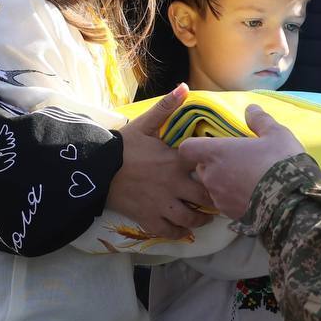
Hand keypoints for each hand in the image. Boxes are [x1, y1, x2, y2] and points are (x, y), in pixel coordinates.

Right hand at [107, 84, 211, 238]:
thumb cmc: (122, 146)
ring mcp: (161, 204)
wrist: (95, 168)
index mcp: (176, 161)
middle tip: (219, 200)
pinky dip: (178, 234)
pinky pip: (168, 232)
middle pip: (205, 198)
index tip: (225, 173)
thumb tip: (184, 87)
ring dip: (200, 219)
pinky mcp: (147, 218)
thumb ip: (167, 107)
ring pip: (189, 218)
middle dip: (214, 200)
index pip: (208, 168)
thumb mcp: (145, 124)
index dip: (219, 172)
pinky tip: (183, 231)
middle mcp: (173, 185)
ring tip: (205, 217)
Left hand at [178, 105, 305, 218]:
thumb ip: (259, 120)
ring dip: (223, 184)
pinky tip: (252, 196)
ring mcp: (219, 198)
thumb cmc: (280, 161)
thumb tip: (250, 108)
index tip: (211, 146)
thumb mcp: (276, 133)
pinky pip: (224, 204)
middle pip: (201, 168)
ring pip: (212, 188)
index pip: (187, 148)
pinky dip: (233, 200)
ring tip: (246, 182)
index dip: (196, 147)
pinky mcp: (230, 214)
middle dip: (214, 165)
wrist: (292, 200)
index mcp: (217, 152)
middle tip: (236, 163)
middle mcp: (212, 175)